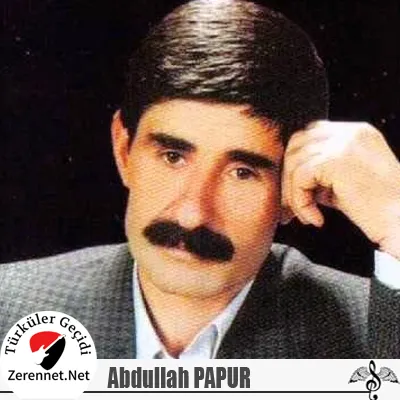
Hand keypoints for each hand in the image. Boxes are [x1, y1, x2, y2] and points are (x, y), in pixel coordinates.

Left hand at [281, 121, 399, 258]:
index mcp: (356, 133)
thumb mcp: (345, 181)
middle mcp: (350, 132)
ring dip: (293, 194)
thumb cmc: (376, 209)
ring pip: (295, 163)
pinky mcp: (336, 160)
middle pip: (297, 144)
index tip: (295, 191)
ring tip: (305, 215)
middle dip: (288, 176)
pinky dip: (300, 202)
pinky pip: (300, 178)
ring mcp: (344, 143)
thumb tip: (289, 175)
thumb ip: (321, 171)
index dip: (297, 162)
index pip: (310, 136)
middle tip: (291, 205)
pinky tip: (316, 218)